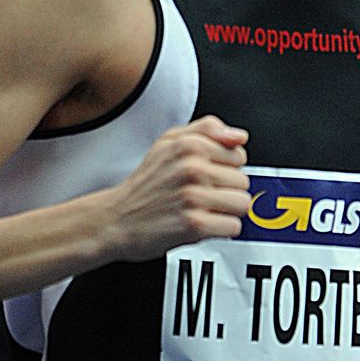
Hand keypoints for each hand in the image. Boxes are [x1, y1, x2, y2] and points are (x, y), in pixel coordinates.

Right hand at [103, 116, 250, 261]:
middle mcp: (192, 168)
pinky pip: (233, 227)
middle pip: (243, 181)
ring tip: (203, 210)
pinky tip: (202, 224)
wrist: (116, 220)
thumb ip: (206, 130)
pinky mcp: (195, 224)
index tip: (207, 175)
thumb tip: (239, 136)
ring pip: (242, 204)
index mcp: (189, 146)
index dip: (224, 167)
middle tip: (201, 195)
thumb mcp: (168, 142)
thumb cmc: (144, 185)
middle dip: (225, 191)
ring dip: (225, 211)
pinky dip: (220, 230)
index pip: (238, 154)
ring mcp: (193, 197)